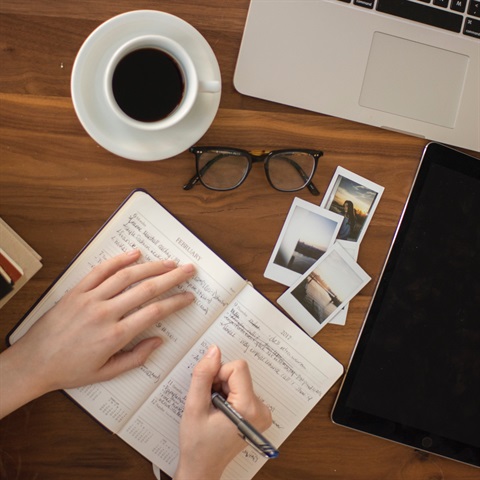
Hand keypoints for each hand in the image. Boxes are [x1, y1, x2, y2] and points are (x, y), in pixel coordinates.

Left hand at [0, 250, 194, 418]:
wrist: (33, 363)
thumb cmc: (70, 370)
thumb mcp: (106, 373)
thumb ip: (136, 357)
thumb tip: (158, 341)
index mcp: (114, 336)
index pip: (154, 312)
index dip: (175, 302)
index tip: (188, 296)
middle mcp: (105, 313)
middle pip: (146, 289)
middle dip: (172, 277)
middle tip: (188, 270)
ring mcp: (90, 299)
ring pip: (127, 276)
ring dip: (151, 266)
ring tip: (169, 262)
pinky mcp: (77, 291)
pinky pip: (100, 270)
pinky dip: (119, 260)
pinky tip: (135, 254)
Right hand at [175, 345, 271, 479]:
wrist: (203, 467)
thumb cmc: (198, 444)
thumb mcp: (194, 406)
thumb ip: (203, 375)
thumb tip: (214, 350)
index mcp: (249, 408)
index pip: (238, 368)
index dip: (218, 374)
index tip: (209, 392)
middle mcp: (261, 410)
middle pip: (239, 373)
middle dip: (220, 383)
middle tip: (210, 404)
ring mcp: (262, 412)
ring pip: (239, 380)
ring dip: (223, 389)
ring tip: (214, 410)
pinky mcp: (258, 413)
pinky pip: (242, 389)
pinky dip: (229, 395)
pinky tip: (220, 412)